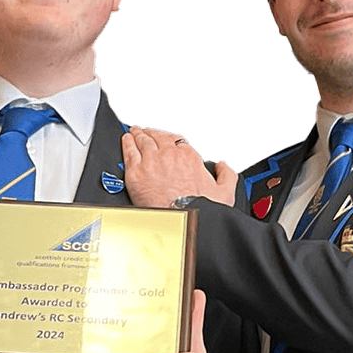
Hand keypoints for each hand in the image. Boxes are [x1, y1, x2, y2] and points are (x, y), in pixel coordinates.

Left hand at [121, 126, 237, 208]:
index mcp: (189, 157)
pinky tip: (125, 140)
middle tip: (146, 131)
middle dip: (152, 133)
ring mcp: (151, 162)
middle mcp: (169, 155)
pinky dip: (126, 143)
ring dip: (138, 134)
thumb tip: (222, 165)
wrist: (180, 222)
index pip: (177, 140)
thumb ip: (226, 174)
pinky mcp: (136, 172)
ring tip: (134, 131)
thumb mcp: (225, 192)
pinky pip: (129, 152)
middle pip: (158, 137)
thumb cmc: (200, 210)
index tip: (168, 141)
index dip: (171, 139)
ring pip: (142, 141)